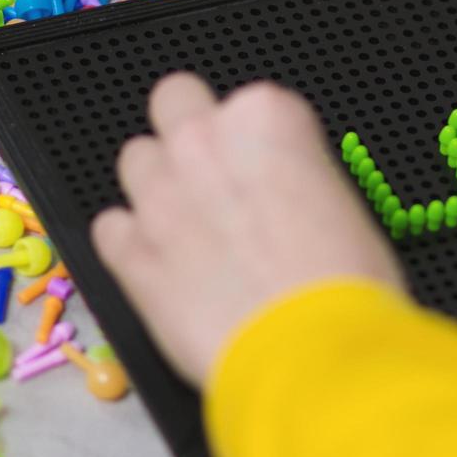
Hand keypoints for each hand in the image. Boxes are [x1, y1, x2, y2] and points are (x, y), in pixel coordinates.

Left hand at [90, 73, 405, 385]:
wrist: (311, 356)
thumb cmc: (346, 284)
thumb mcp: (340, 206)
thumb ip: (294, 178)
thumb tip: (279, 193)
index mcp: (265, 118)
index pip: (254, 105)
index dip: (266, 145)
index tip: (277, 177)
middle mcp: (203, 142)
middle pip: (174, 100)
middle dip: (191, 131)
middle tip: (217, 177)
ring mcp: (158, 196)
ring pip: (135, 159)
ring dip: (159, 184)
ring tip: (193, 228)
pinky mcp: (129, 254)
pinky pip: (111, 228)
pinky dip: (133, 244)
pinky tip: (167, 269)